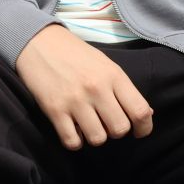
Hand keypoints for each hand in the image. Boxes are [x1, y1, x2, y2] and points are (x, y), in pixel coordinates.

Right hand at [15, 24, 153, 149]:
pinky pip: (72, 141)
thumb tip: (145, 113)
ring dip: (95, 136)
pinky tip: (73, 130)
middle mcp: (96, 88)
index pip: (140, 111)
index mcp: (113, 75)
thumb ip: (124, 89)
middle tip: (107, 123)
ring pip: (97, 139)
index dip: (144, 128)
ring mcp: (74, 100)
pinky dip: (75, 141)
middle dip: (116, 131)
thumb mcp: (105, 64)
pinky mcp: (54, 109)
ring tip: (88, 125)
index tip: (139, 131)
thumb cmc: (74, 54)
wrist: (38, 41)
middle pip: (119, 129)